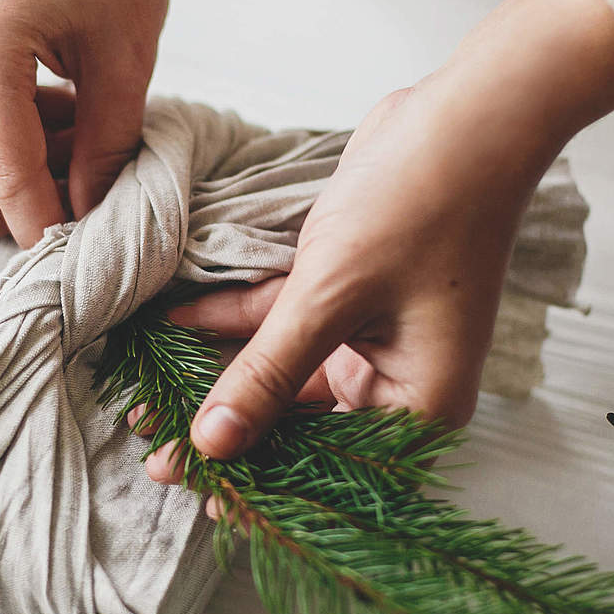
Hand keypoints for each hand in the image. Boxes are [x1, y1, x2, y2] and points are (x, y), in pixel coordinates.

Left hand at [134, 0, 613, 496]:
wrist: (463, 117)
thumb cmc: (420, 208)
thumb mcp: (330, 299)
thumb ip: (267, 373)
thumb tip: (214, 443)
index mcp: (417, 405)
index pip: (328, 466)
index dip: (261, 482)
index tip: (200, 496)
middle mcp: (397, 382)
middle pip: (299, 425)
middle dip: (228, 431)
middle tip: (158, 455)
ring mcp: (371, 337)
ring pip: (281, 372)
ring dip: (218, 376)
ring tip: (149, 401)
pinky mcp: (348, 295)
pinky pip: (282, 321)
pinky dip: (233, 321)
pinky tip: (174, 325)